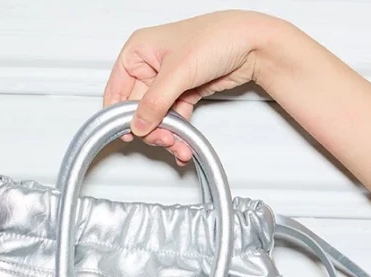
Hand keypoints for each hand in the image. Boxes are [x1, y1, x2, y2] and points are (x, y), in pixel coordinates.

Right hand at [103, 10, 274, 164]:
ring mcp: (167, 82)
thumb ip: (155, 102)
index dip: (119, 115)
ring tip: (180, 146)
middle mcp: (150, 66)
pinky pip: (174, 120)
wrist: (254, 44)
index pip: (116, 91)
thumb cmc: (218, 37)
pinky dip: (179, 134)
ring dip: (167, 136)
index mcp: (139, 51)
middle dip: (151, 129)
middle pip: (138, 110)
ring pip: (157, 119)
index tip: (128, 135)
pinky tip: (184, 145)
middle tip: (165, 140)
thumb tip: (138, 125)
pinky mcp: (183, 94)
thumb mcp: (179, 72)